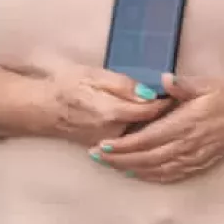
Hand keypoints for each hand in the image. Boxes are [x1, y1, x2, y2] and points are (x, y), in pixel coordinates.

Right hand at [0, 63, 173, 145]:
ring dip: (157, 130)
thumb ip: (123, 85)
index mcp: (112, 112)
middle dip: (167, 119)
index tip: (180, 94)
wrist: (42, 108)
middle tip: (181, 105)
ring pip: (141, 139)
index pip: (150, 111)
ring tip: (171, 118)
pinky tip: (153, 132)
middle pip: (150, 129)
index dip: (167, 102)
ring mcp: (108, 144)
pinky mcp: (104, 148)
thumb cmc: (67, 85)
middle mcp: (113, 133)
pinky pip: (130, 147)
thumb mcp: (94, 75)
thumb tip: (150, 92)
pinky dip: (143, 140)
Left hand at [88, 74, 223, 182]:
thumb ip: (184, 84)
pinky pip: (170, 175)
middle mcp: (187, 145)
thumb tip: (164, 78)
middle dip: (119, 159)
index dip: (123, 145)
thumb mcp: (207, 84)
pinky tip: (137, 174)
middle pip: (146, 158)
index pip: (147, 139)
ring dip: (130, 169)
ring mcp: (192, 157)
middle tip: (96, 156)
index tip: (103, 145)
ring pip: (156, 169)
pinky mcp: (198, 164)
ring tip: (109, 165)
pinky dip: (150, 176)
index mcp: (186, 124)